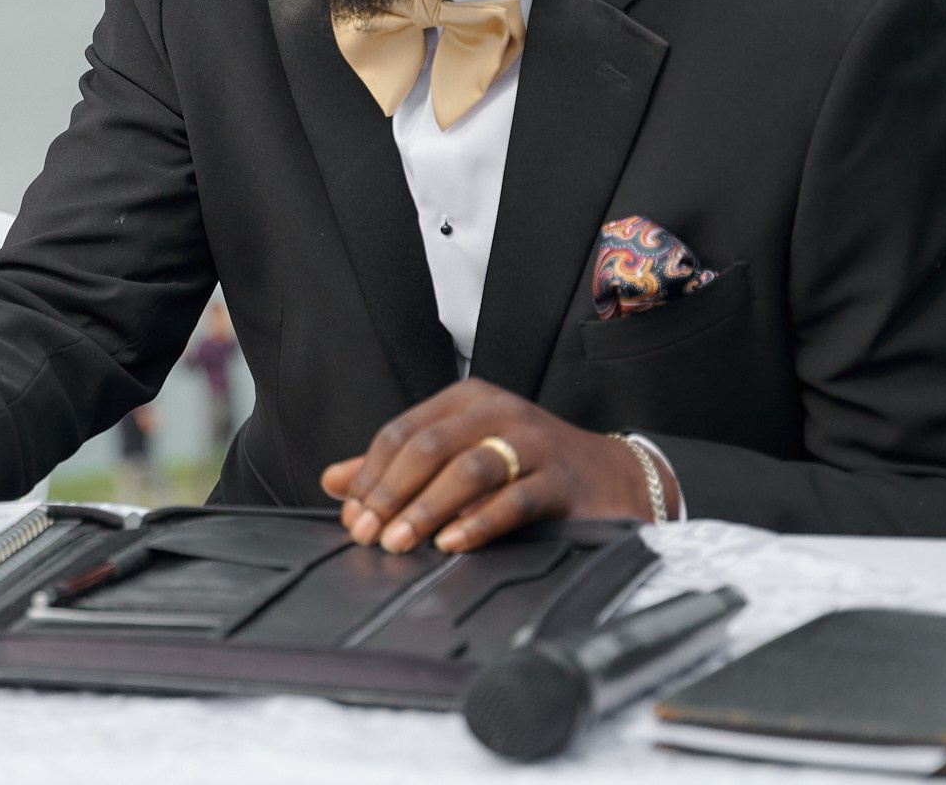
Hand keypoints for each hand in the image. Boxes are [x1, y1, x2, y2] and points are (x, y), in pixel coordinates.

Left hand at [319, 379, 676, 553]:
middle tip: (367, 533)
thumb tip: (333, 481)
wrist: (613, 478)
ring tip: (399, 543)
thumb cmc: (527, 466)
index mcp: (466, 401)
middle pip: (428, 447)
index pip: (402, 431)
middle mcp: (497, 412)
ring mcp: (532, 441)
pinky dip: (477, 522)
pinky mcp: (561, 479)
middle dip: (390, 493)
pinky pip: (513, 499)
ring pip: (467, 469)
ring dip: (426, 508)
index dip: (370, 474)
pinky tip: (451, 543)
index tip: (351, 514)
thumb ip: (397, 467)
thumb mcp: (460, 455)